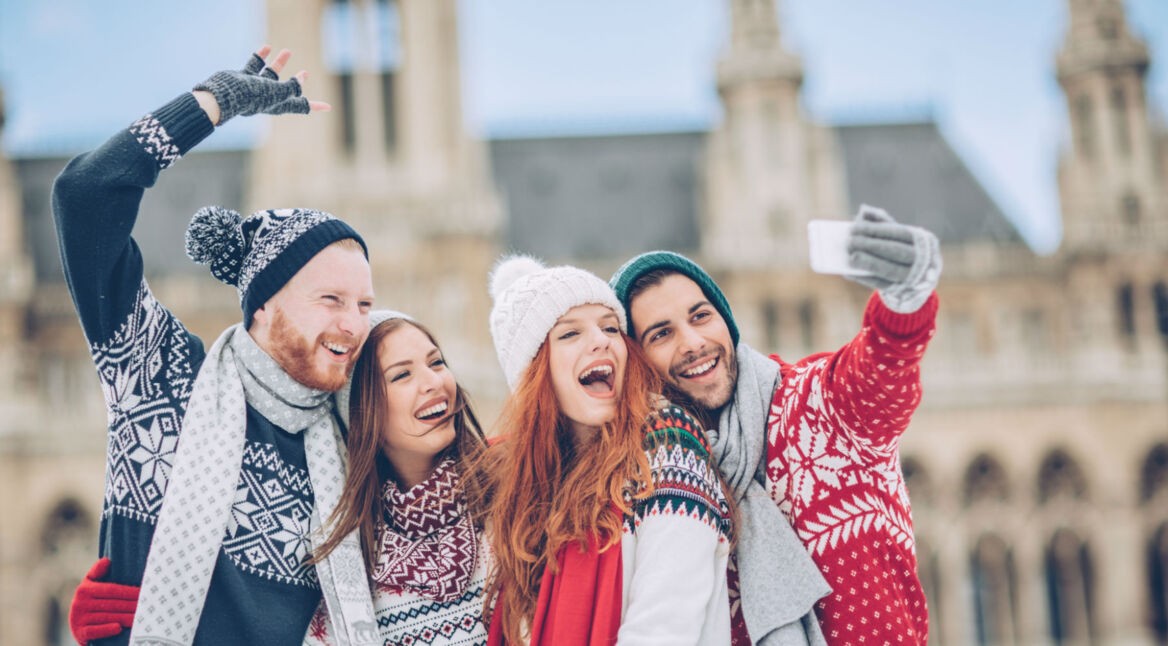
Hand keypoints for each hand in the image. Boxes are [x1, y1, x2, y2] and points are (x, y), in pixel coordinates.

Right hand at [69, 557, 139, 643]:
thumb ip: (97, 572)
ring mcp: (79, 619)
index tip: (144, 593)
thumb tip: (107, 560)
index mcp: (84, 589)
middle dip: (132, 605)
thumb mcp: (89, 584)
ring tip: (141, 617)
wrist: (77, 625)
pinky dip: (107, 630)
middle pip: (112, 604)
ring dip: (126, 618)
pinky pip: (94, 631)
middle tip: (148, 606)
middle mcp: (80, 603)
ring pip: (107, 617)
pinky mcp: (79, 633)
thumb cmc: (90, 601)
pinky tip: (119, 628)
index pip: (111, 589)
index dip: (129, 591)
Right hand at [192, 45, 330, 125]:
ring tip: (288, 51)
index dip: (315, 105)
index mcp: (279, 104)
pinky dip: (261, 57)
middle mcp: (268, 97)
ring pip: (270, 74)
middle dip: (297, 82)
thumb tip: (300, 82)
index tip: (328, 107)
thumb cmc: (253, 96)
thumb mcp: (278, 92)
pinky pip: (255, 66)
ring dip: (279, 63)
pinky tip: (267, 47)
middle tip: (306, 73)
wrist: (224, 94)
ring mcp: (255, 88)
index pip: (301, 105)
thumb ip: (291, 87)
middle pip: (287, 90)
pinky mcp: (243, 78)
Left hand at [845, 204, 941, 313]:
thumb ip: (882, 220)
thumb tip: (864, 210)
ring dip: (868, 263)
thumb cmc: (903, 248)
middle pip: (895, 251)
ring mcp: (915, 278)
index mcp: (924, 240)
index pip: (899, 232)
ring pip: (890, 270)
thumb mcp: (897, 234)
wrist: (919, 278)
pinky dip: (864, 279)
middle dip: (871, 246)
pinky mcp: (902, 292)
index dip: (876, 230)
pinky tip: (849, 273)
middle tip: (849, 242)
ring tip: (850, 257)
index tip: (854, 227)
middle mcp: (924, 259)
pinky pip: (881, 285)